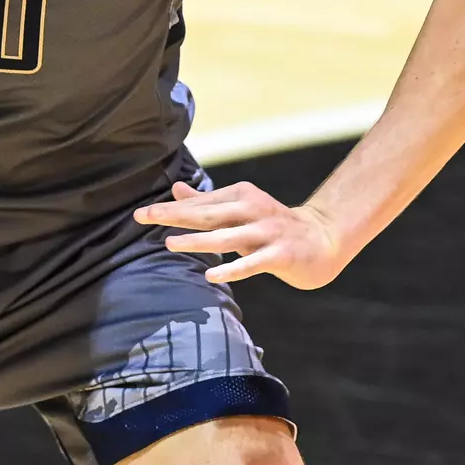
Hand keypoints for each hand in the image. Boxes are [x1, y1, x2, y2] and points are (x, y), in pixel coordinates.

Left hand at [134, 180, 345, 288]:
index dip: (170, 209)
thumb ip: (208, 202)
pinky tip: (210, 275)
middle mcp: (253, 210)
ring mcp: (268, 232)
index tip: (141, 214)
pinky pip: (253, 263)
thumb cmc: (272, 225)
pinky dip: (232, 268)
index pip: (199, 204)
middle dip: (174, 216)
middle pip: (208, 215)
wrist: (323, 239)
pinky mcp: (281, 254)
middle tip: (144, 217)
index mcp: (241, 195)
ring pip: (227, 237)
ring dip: (198, 241)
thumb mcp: (241, 209)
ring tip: (170, 244)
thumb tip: (176, 190)